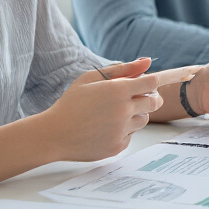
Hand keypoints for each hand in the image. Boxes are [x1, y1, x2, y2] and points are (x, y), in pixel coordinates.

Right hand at [45, 58, 165, 160]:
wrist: (54, 134)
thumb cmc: (71, 104)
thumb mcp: (91, 79)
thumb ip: (123, 69)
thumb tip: (147, 62)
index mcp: (117, 90)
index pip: (152, 82)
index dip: (152, 81)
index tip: (148, 83)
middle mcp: (123, 110)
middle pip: (154, 102)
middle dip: (150, 98)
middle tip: (137, 98)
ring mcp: (121, 130)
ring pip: (144, 119)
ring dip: (136, 115)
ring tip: (113, 114)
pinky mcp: (118, 146)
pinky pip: (131, 135)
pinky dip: (124, 131)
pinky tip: (105, 128)